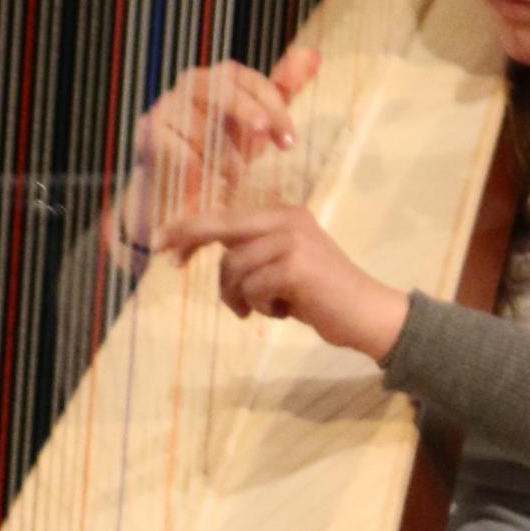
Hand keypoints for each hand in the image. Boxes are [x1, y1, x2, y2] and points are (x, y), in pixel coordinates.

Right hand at [112, 44, 318, 261]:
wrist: (178, 191)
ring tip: (235, 176)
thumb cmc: (222, 150)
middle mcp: (190, 85)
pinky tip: (206, 180)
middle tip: (263, 138)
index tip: (290, 142)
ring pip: (198, 120)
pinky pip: (173, 144)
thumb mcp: (258, 124)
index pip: (247, 79)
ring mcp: (165, 107)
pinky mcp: (146, 134)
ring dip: (223, 154)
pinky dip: (195, 164)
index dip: (272, 107)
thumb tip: (313, 54)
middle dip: (246, 112)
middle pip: (219, 85)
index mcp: (219, 79)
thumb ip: (282, 90)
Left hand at [156, 194, 409, 364]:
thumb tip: (207, 253)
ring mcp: (293, 240)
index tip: (161, 242)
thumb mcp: (283, 267)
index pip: (227, 217)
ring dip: (238, 297)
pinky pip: (253, 288)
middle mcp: (288, 220)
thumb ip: (252, 254)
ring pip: (234, 267)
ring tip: (258, 310)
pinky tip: (283, 312)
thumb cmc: (322, 297)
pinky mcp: (296, 266)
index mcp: (284, 216)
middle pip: (222, 227)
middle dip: (189, 239)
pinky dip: (260, 307)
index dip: (191, 228)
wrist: (368, 314)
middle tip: (166, 255)